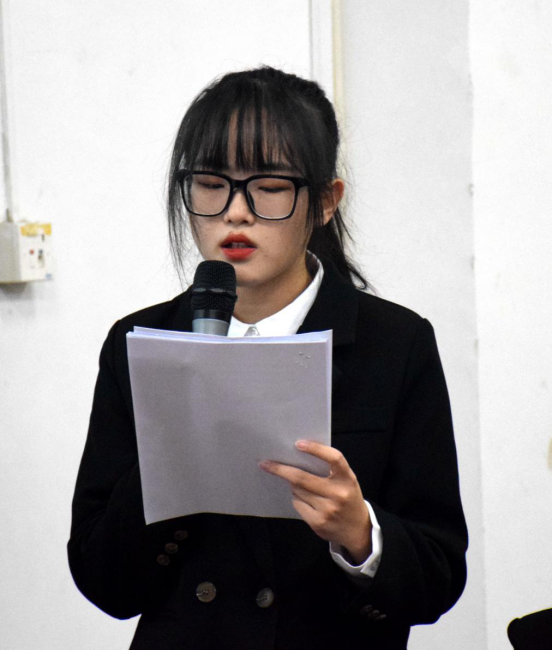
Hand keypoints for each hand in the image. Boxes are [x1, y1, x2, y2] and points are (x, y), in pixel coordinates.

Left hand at [259, 440, 371, 564]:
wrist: (358, 530)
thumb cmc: (348, 498)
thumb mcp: (346, 481)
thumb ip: (329, 470)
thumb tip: (297, 457)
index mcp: (347, 479)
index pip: (334, 458)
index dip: (316, 449)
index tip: (298, 443)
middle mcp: (338, 494)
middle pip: (303, 478)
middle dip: (281, 469)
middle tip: (266, 463)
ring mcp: (328, 510)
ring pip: (297, 491)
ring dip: (292, 485)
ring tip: (297, 484)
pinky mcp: (318, 523)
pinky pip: (298, 504)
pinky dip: (296, 498)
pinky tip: (304, 499)